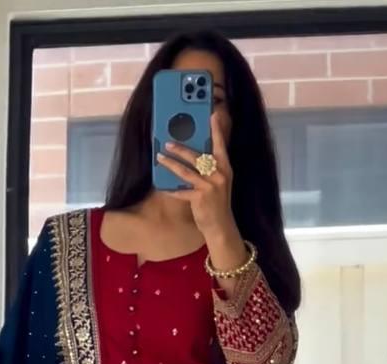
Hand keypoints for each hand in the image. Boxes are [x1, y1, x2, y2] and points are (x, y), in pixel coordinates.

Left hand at [156, 113, 235, 243]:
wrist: (220, 226)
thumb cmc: (216, 202)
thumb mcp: (218, 182)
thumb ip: (210, 168)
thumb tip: (193, 155)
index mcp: (225, 168)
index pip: (220, 145)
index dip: (216, 130)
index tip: (212, 115)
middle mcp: (219, 174)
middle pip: (197, 157)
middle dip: (181, 148)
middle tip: (168, 142)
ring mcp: (210, 186)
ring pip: (186, 171)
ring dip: (171, 164)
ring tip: (160, 157)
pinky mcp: (200, 198)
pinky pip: (182, 191)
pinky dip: (171, 189)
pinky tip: (162, 186)